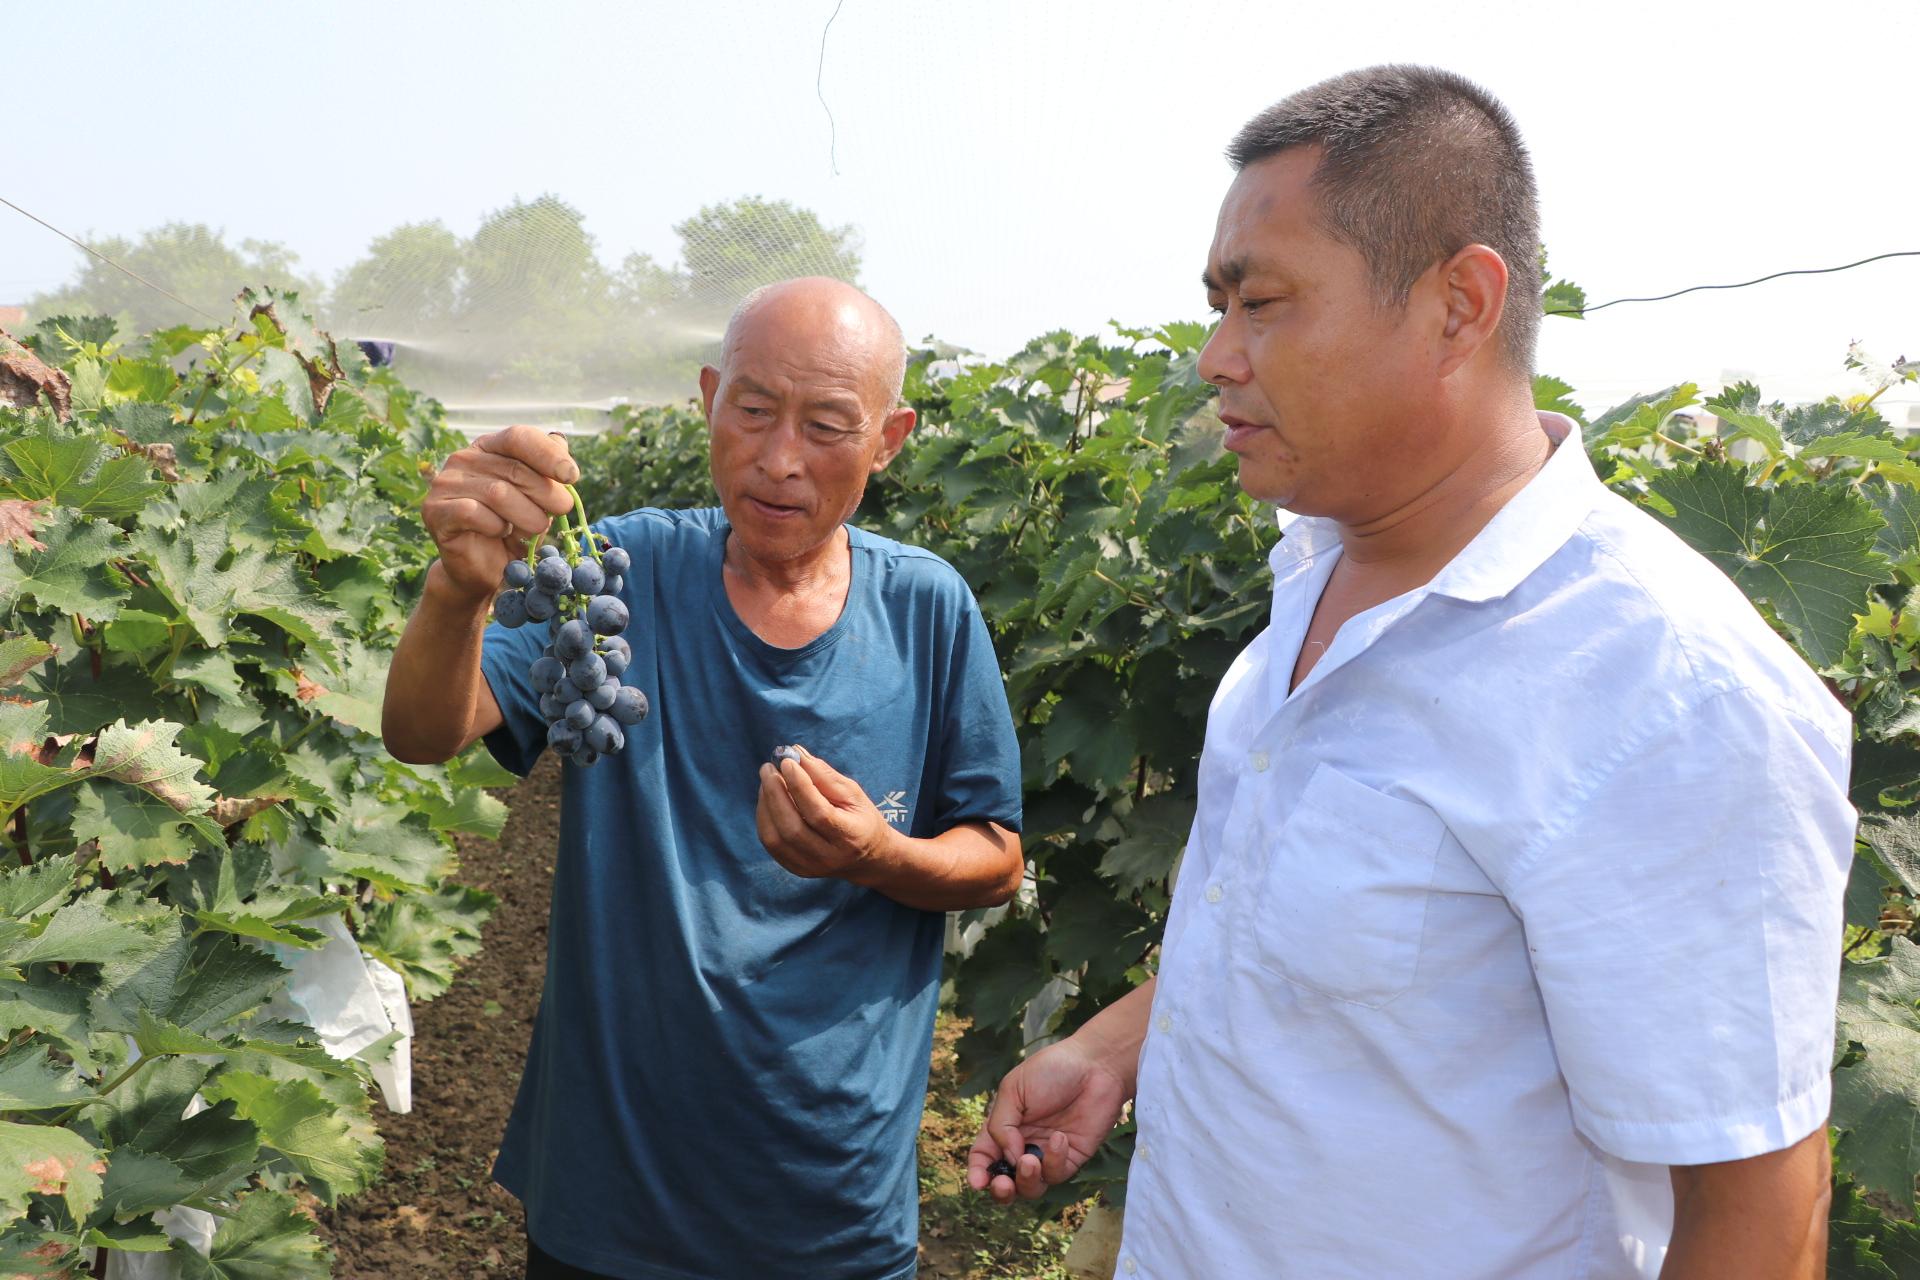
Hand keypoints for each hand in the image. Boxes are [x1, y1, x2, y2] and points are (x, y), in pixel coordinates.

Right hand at [420, 426, 579, 600]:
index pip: (518, 437)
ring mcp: (446, 483)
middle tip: (560, 511)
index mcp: (489, 447)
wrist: (485, 569)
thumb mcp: (539, 499)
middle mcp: (463, 459)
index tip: (571, 476)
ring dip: (527, 515)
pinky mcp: (435, 511)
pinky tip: (500, 533)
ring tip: (534, 528)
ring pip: (498, 492)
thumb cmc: (515, 529)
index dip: (548, 454)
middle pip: (514, 468)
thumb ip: (547, 471)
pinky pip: (474, 513)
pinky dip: (496, 527)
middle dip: (546, 494)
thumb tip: (560, 441)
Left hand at [755, 749, 892, 880]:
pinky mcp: (796, 868)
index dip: (800, 786)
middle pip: (792, 828)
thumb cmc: (860, 818)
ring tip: (768, 781)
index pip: (819, 813)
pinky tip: (768, 799)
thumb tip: (796, 754)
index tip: (788, 762)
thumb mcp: (853, 793)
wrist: (867, 857)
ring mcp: (810, 866)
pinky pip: (770, 843)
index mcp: (849, 837)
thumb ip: (825, 775)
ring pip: (775, 838)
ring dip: (766, 805)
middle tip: (769, 768)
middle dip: (775, 794)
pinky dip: (764, 817)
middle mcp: (828, 857)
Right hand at [967, 1037, 1128, 1202]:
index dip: (977, 1172)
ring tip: (1029, 1161)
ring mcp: (1047, 1154)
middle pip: (1005, 1181)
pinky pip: (1056, 1174)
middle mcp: (1023, 1144)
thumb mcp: (1013, 1089)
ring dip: (1026, 1180)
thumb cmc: (1051, 1070)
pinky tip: (1059, 1138)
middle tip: (1003, 1184)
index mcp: (1004, 1126)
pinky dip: (1054, 1160)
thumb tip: (1008, 1158)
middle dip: (1000, 1190)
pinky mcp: (1071, 1159)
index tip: (976, 1184)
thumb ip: (1001, 1125)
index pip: (984, 1156)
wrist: (1095, 1066)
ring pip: (1030, 1186)